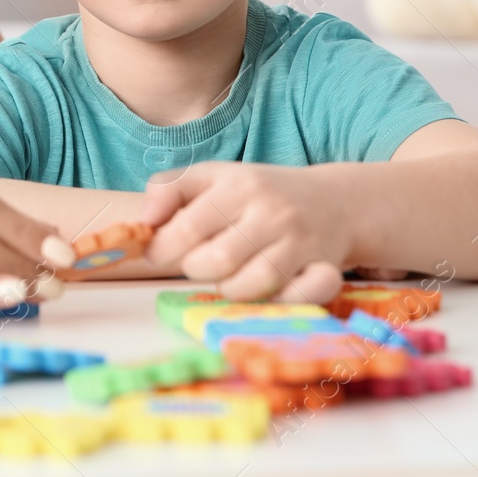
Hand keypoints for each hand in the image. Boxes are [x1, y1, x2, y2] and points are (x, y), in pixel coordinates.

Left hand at [140, 162, 350, 303]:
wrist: (335, 201)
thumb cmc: (259, 193)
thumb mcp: (212, 176)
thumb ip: (168, 189)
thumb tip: (142, 222)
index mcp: (238, 186)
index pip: (188, 227)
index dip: (163, 248)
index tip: (158, 253)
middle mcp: (270, 212)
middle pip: (216, 261)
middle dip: (197, 269)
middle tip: (201, 261)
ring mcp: (300, 242)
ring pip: (251, 285)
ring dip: (231, 288)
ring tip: (232, 274)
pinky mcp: (325, 268)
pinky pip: (299, 297)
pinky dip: (283, 301)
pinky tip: (273, 289)